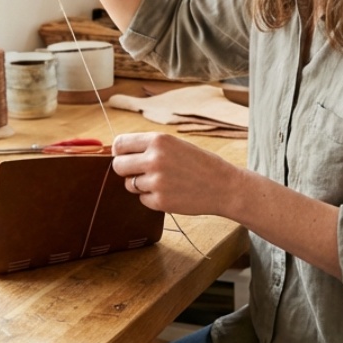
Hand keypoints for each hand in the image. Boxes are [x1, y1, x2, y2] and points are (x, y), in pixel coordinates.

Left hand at [112, 132, 239, 217]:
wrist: (223, 186)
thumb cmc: (200, 164)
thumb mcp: (176, 144)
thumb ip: (150, 147)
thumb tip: (119, 153)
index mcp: (159, 140)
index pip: (120, 144)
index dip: (120, 151)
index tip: (125, 156)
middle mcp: (155, 159)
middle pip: (118, 166)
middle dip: (126, 170)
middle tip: (139, 172)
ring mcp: (156, 182)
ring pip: (130, 184)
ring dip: (140, 185)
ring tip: (163, 181)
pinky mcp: (160, 201)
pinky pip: (142, 199)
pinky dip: (152, 198)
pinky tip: (170, 192)